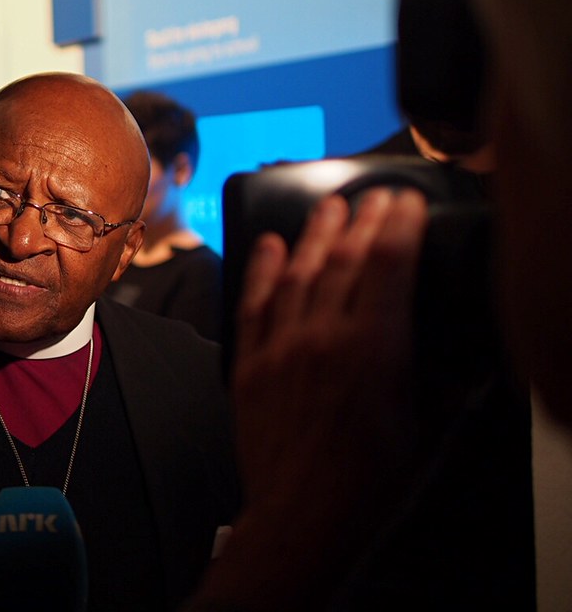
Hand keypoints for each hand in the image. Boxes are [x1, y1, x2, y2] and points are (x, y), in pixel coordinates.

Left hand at [189, 189, 428, 610]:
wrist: (301, 518)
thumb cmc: (367, 483)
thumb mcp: (426, 431)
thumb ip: (445, 385)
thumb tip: (464, 359)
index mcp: (374, 348)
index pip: (388, 263)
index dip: (397, 224)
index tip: (404, 201)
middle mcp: (323, 336)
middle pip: (343, 258)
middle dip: (361, 219)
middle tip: (372, 195)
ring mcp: (280, 346)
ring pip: (297, 272)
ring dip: (313, 234)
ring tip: (328, 208)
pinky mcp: (249, 363)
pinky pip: (254, 303)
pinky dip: (262, 270)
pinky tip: (269, 245)